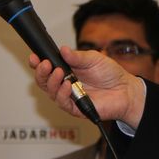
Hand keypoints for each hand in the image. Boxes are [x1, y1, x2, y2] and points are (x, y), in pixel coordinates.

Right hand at [30, 46, 145, 126]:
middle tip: (44, 64)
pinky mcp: (76, 108)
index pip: (47, 68)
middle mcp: (65, 83)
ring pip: (50, 92)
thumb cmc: (110, 74)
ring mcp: (69, 96)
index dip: (38, 63)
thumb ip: (77, 56)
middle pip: (43, 81)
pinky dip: (63, 93)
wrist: (125, 90)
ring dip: (51, 82)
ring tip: (59, 72)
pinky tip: (68, 84)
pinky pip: (63, 103)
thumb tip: (62, 49)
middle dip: (40, 72)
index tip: (34, 56)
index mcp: (67, 70)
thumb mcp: (93, 58)